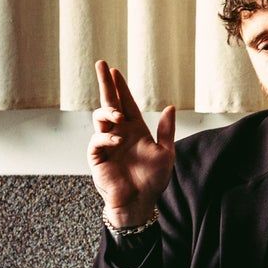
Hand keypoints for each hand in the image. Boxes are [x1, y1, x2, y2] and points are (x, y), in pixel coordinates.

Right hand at [88, 60, 175, 226]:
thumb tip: (171, 107)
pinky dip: (106, 137)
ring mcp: (107, 144)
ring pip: (100, 118)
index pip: (126, 103)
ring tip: (118, 117)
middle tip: (101, 65)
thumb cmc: (153, 179)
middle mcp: (119, 132)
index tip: (114, 70)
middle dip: (105, 84)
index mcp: (135, 129)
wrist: (141, 202)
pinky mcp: (97, 157)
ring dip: (108, 113)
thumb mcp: (166, 153)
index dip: (120, 87)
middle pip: (109, 103)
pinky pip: (97, 141)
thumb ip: (167, 130)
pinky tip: (117, 140)